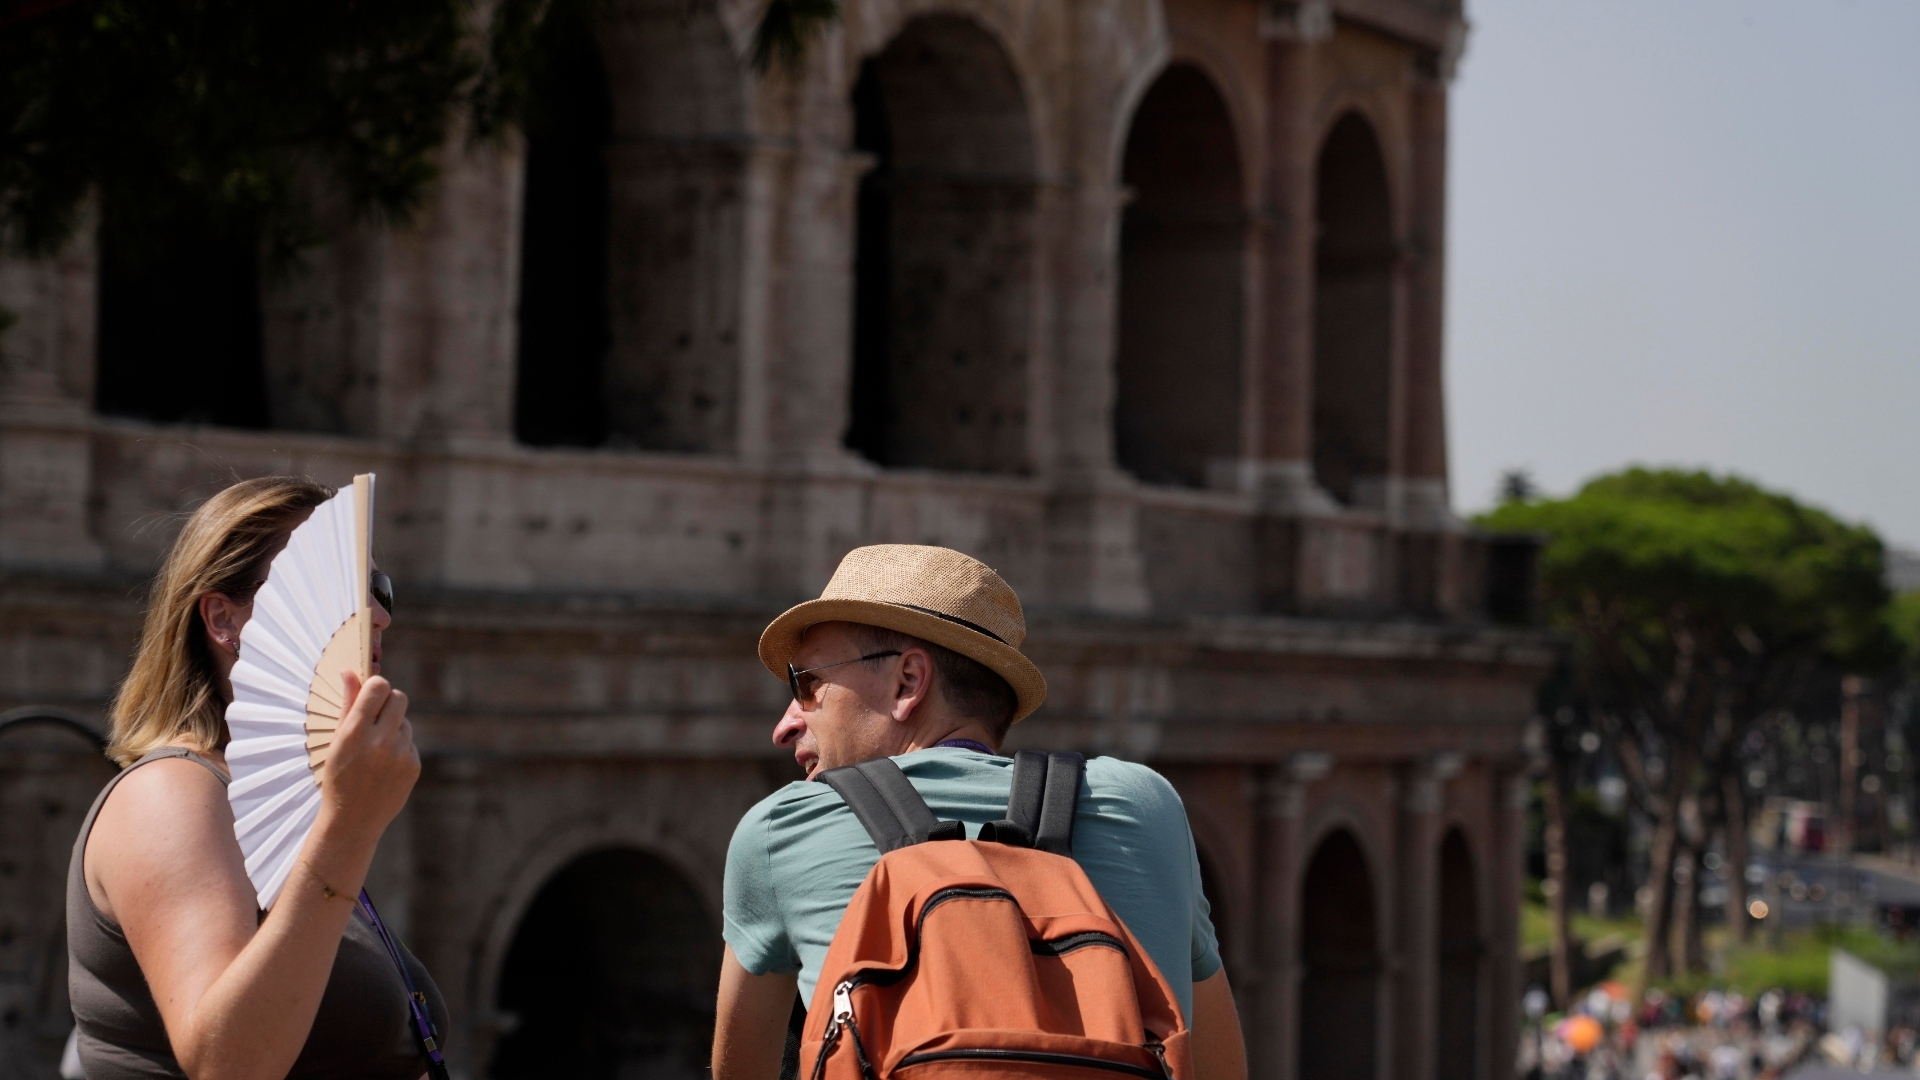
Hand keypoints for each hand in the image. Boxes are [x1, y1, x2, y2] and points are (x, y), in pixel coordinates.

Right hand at [317, 671, 419, 842]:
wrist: (352, 820)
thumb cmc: (338, 775)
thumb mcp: (336, 740)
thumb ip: (347, 703)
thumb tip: (349, 671)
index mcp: (354, 732)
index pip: (378, 687)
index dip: (376, 687)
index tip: (370, 694)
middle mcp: (380, 741)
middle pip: (399, 697)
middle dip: (389, 701)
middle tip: (376, 716)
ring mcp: (400, 754)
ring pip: (405, 721)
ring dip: (393, 727)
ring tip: (375, 749)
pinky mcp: (413, 765)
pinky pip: (410, 742)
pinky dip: (399, 747)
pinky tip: (384, 765)